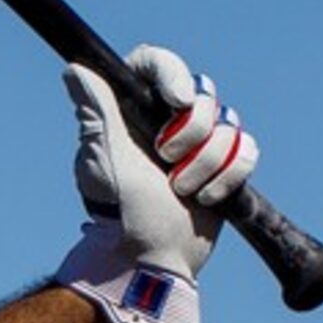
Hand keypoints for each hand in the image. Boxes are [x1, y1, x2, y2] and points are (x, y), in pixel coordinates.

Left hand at [55, 47, 260, 322]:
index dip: (173, 73)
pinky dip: (230, 175)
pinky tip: (207, 196)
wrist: (153, 259)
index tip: (177, 102)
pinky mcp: (226, 165)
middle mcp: (169, 118)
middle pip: (203, 92)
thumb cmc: (120, 212)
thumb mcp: (104, 159)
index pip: (156, 63)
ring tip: (182, 190)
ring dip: (208, 163)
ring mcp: (200, 141)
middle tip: (166, 163)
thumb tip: (76, 69)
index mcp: (135, 109)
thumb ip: (96, 112)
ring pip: (229, 122)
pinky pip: (247, 148)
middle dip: (192, 133)